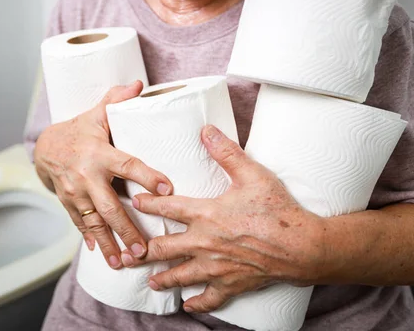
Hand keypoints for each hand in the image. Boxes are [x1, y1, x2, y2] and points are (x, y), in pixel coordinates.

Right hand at [34, 81, 173, 268]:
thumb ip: (117, 100)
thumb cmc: (79, 130)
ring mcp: (75, 193)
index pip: (127, 164)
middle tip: (144, 249)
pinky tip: (102, 254)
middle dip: (127, 229)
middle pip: (109, 206)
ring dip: (110, 243)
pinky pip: (80, 224)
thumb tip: (139, 84)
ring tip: (125, 262)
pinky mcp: (68, 203)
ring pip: (94, 222)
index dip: (147, 176)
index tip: (167, 188)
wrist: (45, 147)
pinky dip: (91, 239)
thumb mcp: (96, 114)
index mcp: (99, 152)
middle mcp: (86, 176)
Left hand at [128, 125, 326, 312]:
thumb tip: (207, 130)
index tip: (134, 202)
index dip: (148, 203)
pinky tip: (188, 304)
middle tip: (129, 252)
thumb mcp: (252, 175)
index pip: (168, 207)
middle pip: (164, 248)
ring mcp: (216, 267)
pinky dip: (197, 303)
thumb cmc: (279, 210)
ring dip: (162, 278)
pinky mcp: (232, 284)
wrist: (304, 247)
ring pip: (180, 276)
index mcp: (206, 215)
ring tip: (150, 280)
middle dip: (144, 250)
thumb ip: (226, 152)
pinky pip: (209, 298)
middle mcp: (204, 243)